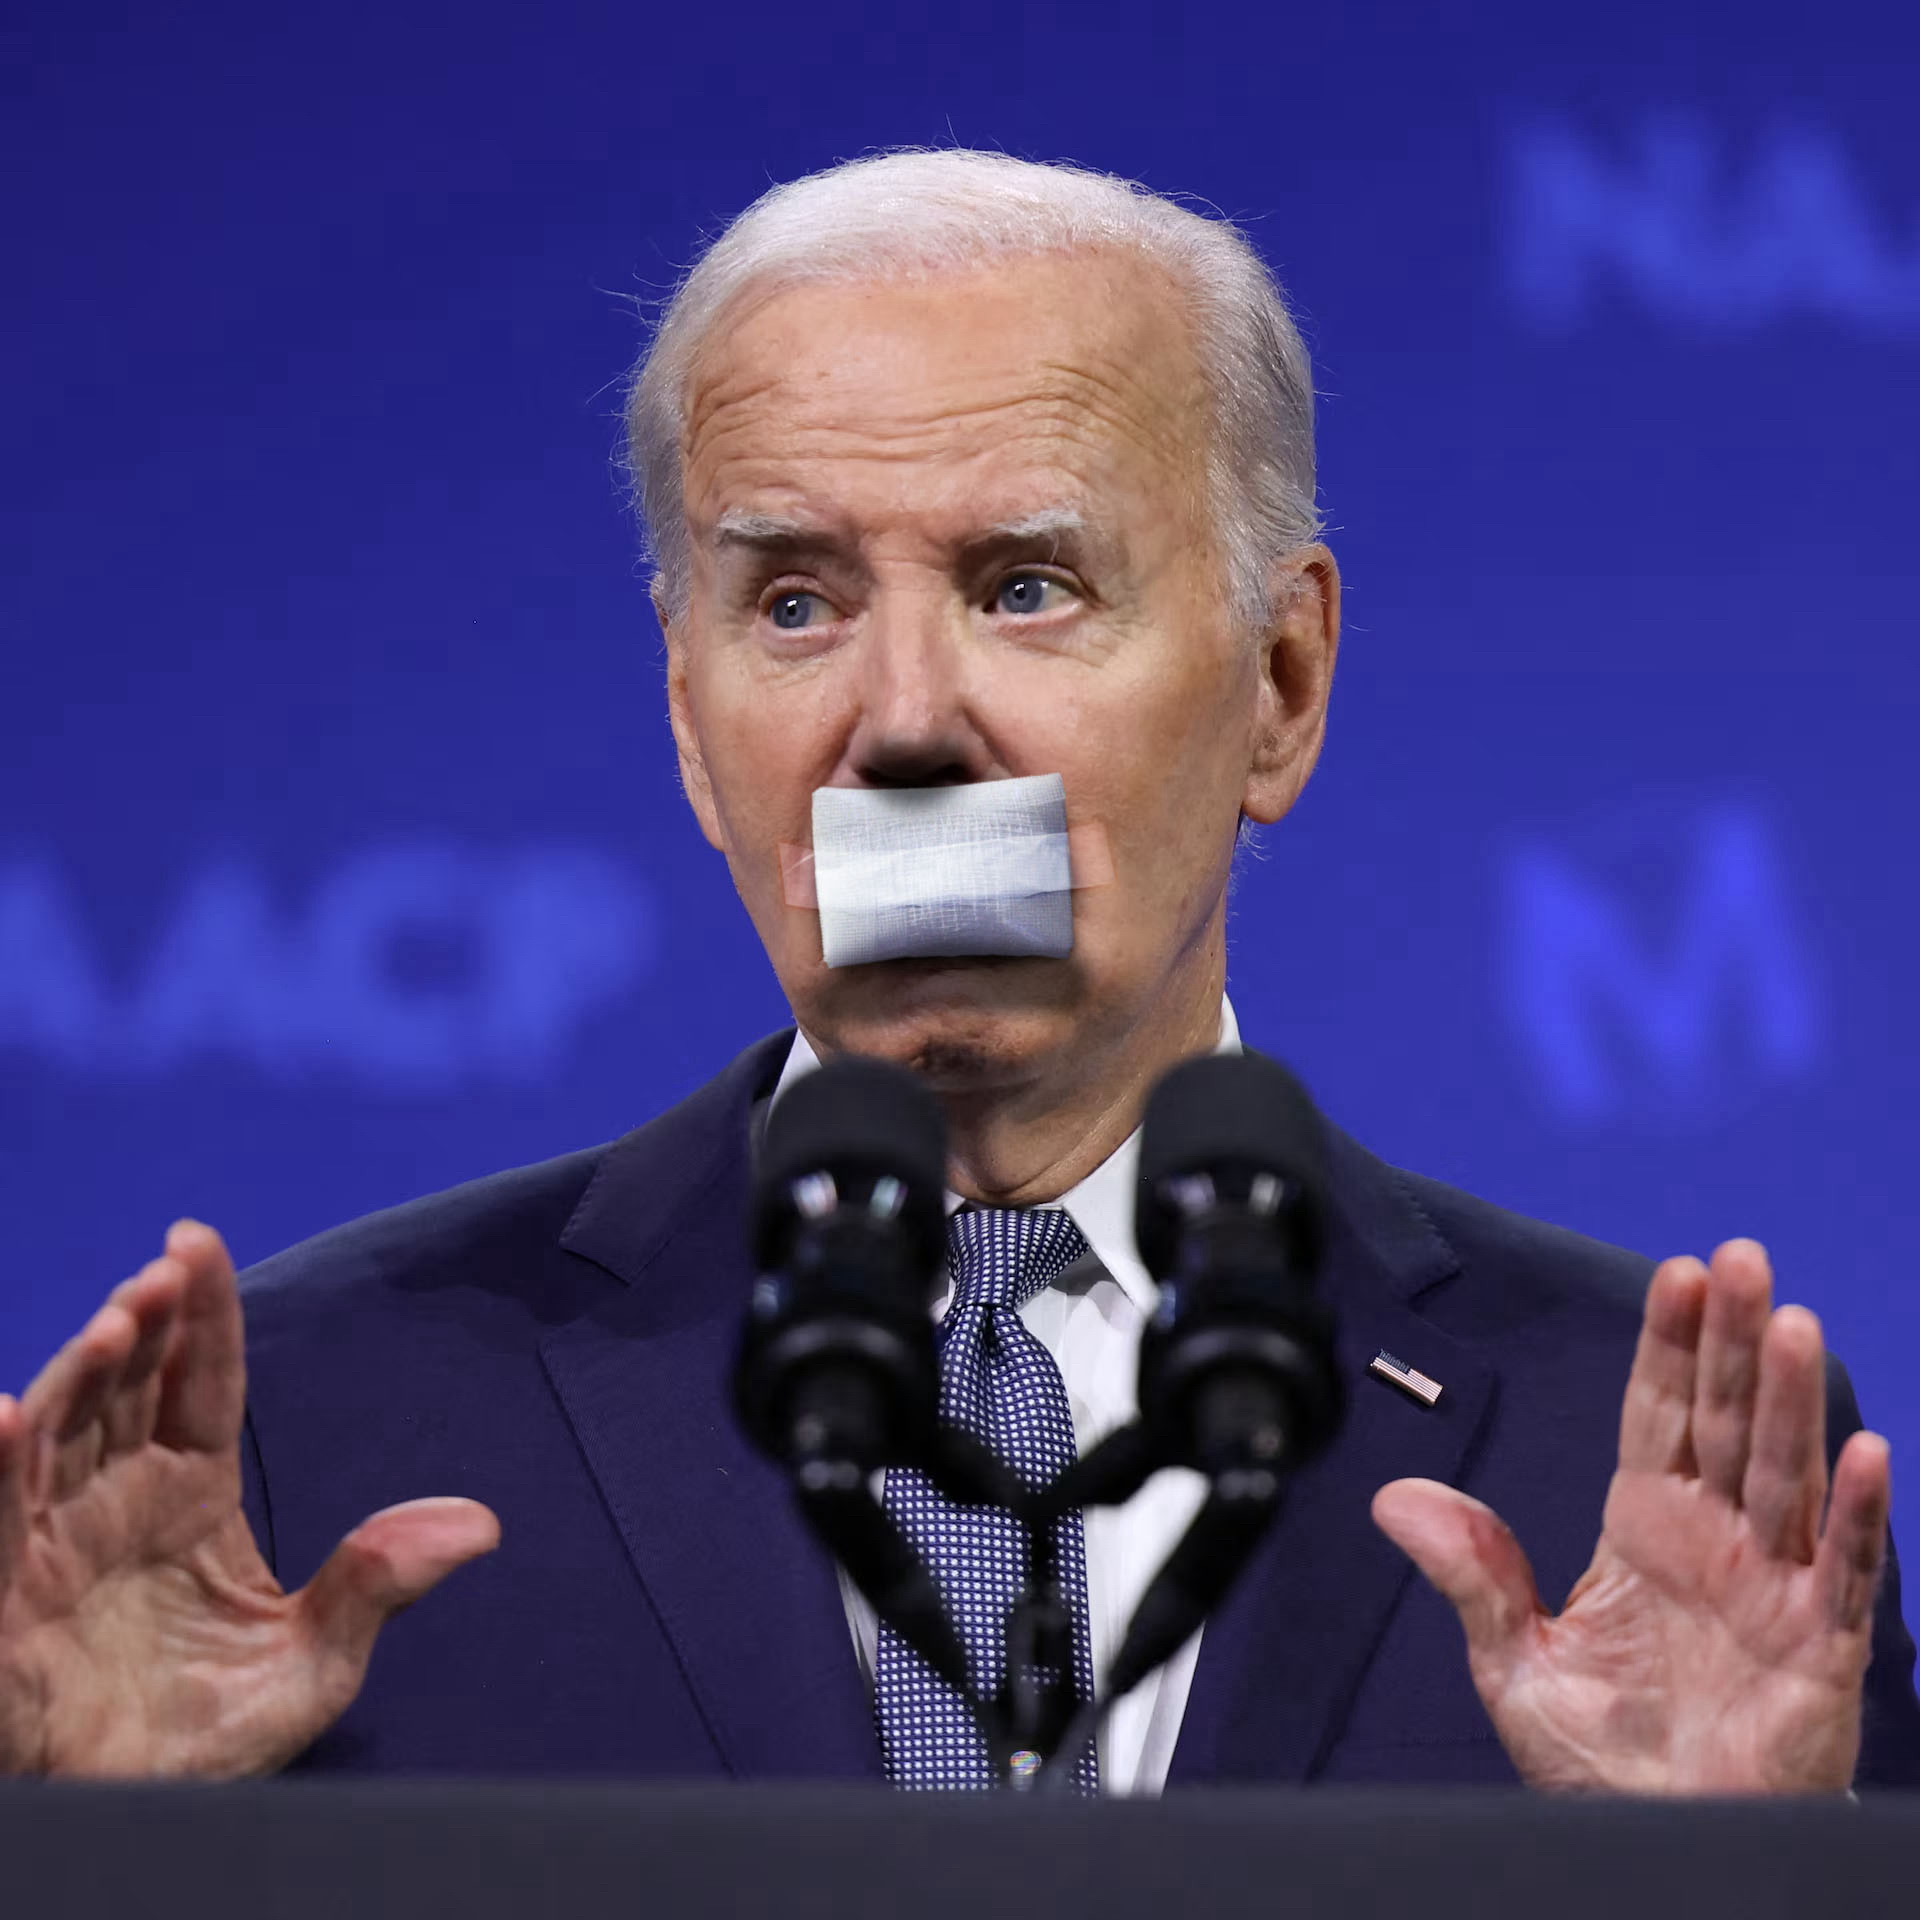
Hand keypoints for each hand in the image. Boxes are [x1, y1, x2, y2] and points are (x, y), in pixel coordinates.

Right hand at [0, 1221, 498, 1777]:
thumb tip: (480, 1524)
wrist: (129, 1828)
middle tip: (160, 1277)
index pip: (199, 1383)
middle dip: (139, 1324)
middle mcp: (113, 1499)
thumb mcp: (310, 1666)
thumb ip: (378, 1587)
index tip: (196, 1240)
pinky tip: (3, 1414)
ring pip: (55, 1433)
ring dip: (76, 1374)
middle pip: (123, 1387)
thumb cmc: (206, 1742)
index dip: (200, 1313)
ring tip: (117, 1324)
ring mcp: (47, 1542)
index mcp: (189, 1492)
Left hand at [1372, 1239, 1888, 1792]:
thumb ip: (1474, 1573)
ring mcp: (1772, 1587)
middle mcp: (1716, 1541)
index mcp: (1646, 1527)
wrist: (1663, 1843)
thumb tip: (1396, 1499)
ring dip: (1793, 1401)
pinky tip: (1864, 1455)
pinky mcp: (1821, 1649)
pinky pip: (1845, 1574)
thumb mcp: (1517, 1661)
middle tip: (1743, 1260)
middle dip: (1734, 1340)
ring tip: (1792, 1322)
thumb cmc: (1605, 1758)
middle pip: (1727, 1420)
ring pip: (1786, 1475)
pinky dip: (1858, 1516)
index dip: (1670, 1345)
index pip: (1659, 1413)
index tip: (1679, 1274)